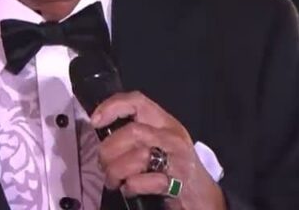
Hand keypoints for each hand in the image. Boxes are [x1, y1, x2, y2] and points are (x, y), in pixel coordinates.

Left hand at [91, 91, 223, 209]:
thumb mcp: (159, 142)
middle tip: (103, 164)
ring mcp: (177, 160)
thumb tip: (99, 128)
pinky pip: (144, 181)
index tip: (95, 121)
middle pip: (132, 132)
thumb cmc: (174, 167)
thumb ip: (135, 132)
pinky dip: (130, 186)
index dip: (112, 106)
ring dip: (116, 171)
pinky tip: (129, 189)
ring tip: (113, 181)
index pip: (137, 101)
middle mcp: (172, 137)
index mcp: (165, 122)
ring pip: (137, 156)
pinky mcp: (177, 183)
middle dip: (109, 150)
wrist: (204, 197)